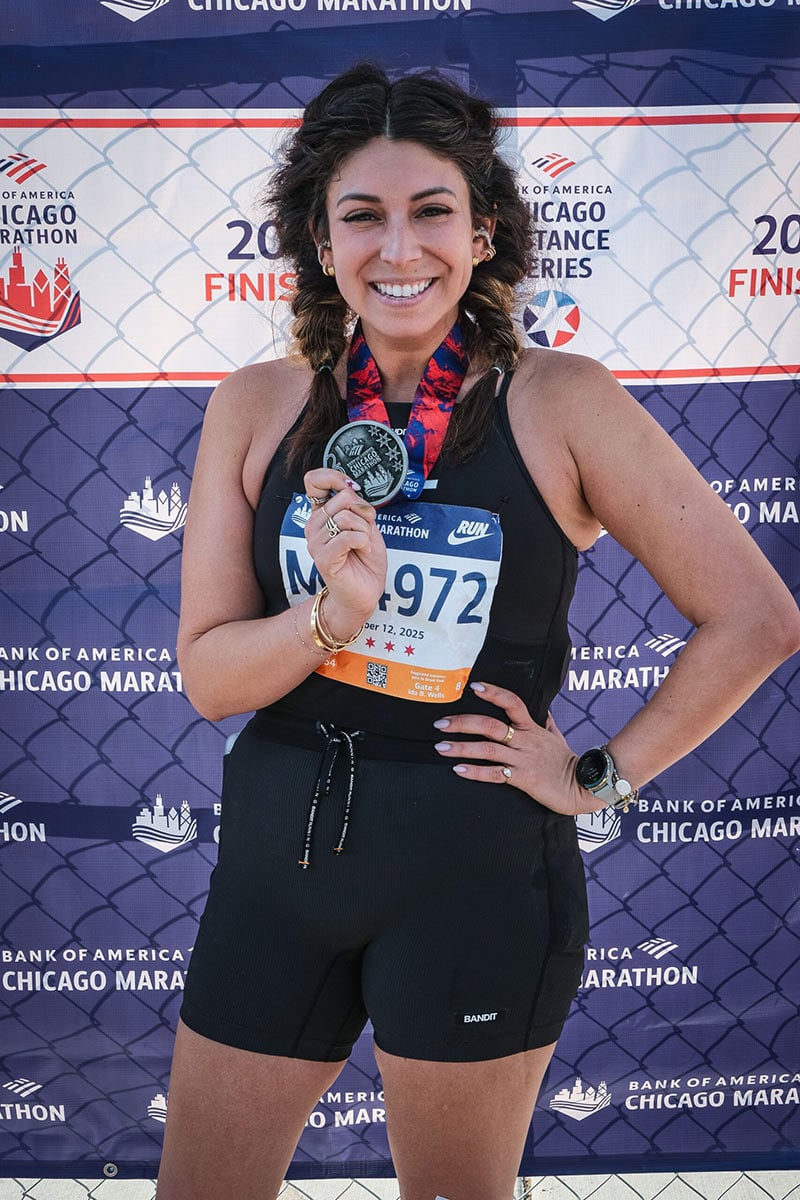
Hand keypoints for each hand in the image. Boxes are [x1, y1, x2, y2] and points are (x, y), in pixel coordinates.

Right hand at [303, 468, 387, 635]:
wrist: (364, 592)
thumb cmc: (364, 560)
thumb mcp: (365, 524)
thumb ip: (356, 505)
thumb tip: (350, 487)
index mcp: (322, 514)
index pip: (314, 480)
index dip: (335, 477)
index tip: (352, 489)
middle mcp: (313, 525)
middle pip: (344, 498)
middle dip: (365, 514)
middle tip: (365, 533)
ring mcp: (315, 541)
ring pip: (347, 517)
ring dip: (365, 531)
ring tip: (363, 545)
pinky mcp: (323, 557)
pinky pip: (348, 536)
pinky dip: (363, 542)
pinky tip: (362, 551)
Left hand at [433, 680, 602, 815]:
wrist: (583, 785)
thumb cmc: (566, 760)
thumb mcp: (555, 735)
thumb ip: (544, 721)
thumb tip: (541, 707)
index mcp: (532, 727)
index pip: (512, 702)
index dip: (493, 693)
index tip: (473, 686)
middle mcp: (525, 741)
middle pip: (490, 725)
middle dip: (463, 723)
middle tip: (440, 724)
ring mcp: (523, 760)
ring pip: (488, 749)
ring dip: (461, 748)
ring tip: (441, 747)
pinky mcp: (523, 779)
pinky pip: (495, 774)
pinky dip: (475, 772)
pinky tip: (458, 770)